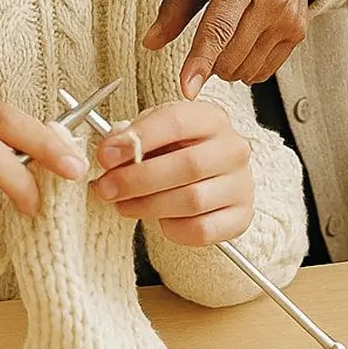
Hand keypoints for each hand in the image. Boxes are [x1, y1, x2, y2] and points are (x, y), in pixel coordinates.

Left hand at [91, 101, 253, 245]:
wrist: (210, 175)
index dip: (139, 138)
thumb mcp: (155, 132)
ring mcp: (241, 184)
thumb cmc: (179, 150)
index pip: (176, 121)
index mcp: (211, 118)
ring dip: (148, 206)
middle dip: (138, 179)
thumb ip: (132, 136)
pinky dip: (174, 229)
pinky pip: (202, 230)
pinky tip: (161, 219)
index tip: (106, 155)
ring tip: (123, 204)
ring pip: (192, 201)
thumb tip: (111, 150)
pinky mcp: (240, 217)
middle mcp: (232, 148)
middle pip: (187, 165)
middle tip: (107, 187)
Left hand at [143, 0, 326, 96]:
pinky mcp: (298, 32)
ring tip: (227, 37)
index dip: (200, 61)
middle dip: (209, 63)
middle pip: (230, 57)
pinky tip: (243, 44)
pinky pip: (264, 72)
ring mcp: (287, 18)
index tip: (187, 87)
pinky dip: (246, 68)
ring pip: (246, 70)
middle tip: (206, 42)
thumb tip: (150, 41)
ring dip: (227, 67)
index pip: (218, 28)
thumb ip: (176, 4)